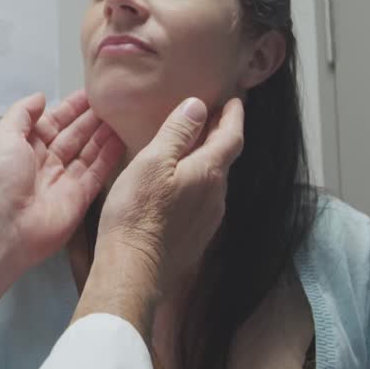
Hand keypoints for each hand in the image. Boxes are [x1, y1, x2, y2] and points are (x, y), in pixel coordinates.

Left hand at [0, 91, 123, 270]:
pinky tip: (123, 139)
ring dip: (104, 134)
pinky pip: (98, 172)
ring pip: (89, 152)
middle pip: (75, 135)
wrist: (5, 228)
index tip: (92, 92)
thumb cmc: (1, 178)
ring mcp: (65, 180)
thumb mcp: (4, 136)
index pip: (55, 121)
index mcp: (27, 146)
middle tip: (115, 102)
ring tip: (124, 116)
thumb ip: (22, 113)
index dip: (72, 107)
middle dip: (92, 119)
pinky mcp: (80, 197)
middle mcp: (47, 161)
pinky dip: (110, 156)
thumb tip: (41, 96)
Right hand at [98, 98, 243, 289]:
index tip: (235, 99)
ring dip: (208, 159)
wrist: (134, 269)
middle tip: (211, 114)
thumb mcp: (152, 162)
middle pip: (224, 157)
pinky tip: (181, 182)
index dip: (234, 115)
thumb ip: (177, 133)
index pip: (231, 136)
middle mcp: (216, 195)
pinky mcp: (197, 236)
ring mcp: (209, 219)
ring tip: (193, 145)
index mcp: (209, 172)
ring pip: (214, 180)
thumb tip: (198, 106)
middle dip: (220, 134)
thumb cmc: (137, 212)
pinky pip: (203, 199)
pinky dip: (198, 181)